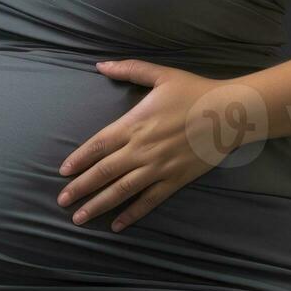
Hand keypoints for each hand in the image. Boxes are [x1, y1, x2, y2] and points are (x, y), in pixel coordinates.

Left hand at [57, 60, 253, 232]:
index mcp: (134, 124)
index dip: (79, 159)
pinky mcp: (175, 180)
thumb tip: (100, 64)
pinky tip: (117, 225)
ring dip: (98, 205)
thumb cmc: (194, 91)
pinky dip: (132, 214)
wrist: (229, 113)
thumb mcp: (160, 75)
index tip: (63, 172)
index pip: (98, 145)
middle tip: (61, 201)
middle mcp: (141, 149)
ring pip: (121, 191)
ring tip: (79, 217)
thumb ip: (128, 69)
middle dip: (80, 188)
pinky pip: (149, 201)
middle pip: (103, 172)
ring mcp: (158, 168)